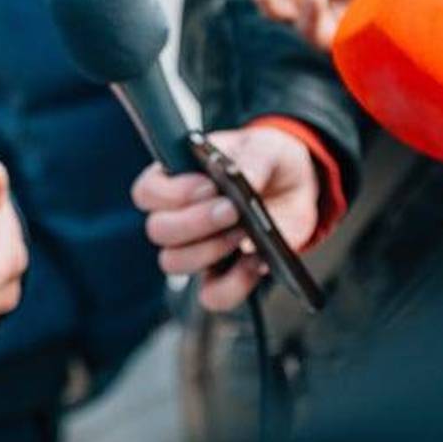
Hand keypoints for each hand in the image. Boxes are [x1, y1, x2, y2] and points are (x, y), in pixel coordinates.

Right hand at [131, 126, 319, 311]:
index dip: (172, 194)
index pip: (147, 192)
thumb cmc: (265, 160)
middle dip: (195, 222)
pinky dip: (233, 285)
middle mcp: (178, 216)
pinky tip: (256, 262)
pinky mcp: (222, 274)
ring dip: (210, 250)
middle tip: (232, 210)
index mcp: (175, 178)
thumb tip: (245, 179)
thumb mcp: (263, 146)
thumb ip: (252, 158)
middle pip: (158, 231)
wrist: (295, 186)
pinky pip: (212, 295)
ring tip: (245, 232)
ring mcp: (197, 248)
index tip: (209, 186)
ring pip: (174, 263)